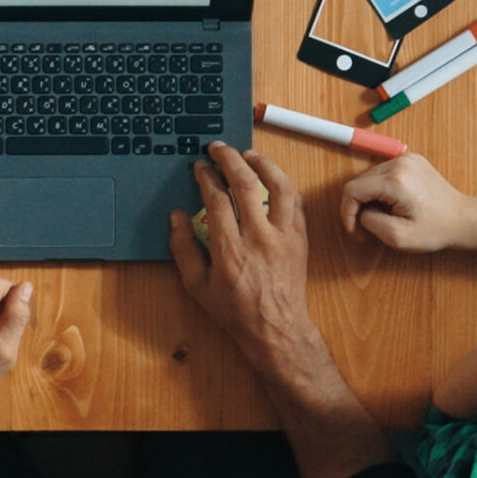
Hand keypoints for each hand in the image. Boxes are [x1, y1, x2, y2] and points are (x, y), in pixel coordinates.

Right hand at [168, 144, 319, 367]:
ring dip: (262, 164)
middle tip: (218, 149)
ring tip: (248, 154)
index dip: (206, 177)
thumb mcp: (196, 285)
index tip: (200, 168)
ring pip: (278, 186)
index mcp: (229, 249)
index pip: (216, 199)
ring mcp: (284, 236)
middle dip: (229, 160)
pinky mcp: (300, 238)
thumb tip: (176, 216)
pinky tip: (271, 177)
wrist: (276, 328)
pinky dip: (283, 183)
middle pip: (245, 184)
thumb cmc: (234, 310)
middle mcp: (259, 237)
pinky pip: (295, 201)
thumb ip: (183, 248)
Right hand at [340, 153, 476, 253]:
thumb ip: (369, 222)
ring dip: (369, 198)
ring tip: (382, 217)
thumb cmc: (436, 230)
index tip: (355, 231)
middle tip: (367, 228)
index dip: (347, 212)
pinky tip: (392, 205)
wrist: (464, 219)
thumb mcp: (397, 237)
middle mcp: (399, 163)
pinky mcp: (411, 161)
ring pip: (369, 178)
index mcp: (395, 180)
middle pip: (359, 182)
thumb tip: (360, 212)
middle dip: (358, 207)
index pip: (352, 190)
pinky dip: (380, 190)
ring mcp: (406, 159)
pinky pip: (382, 174)